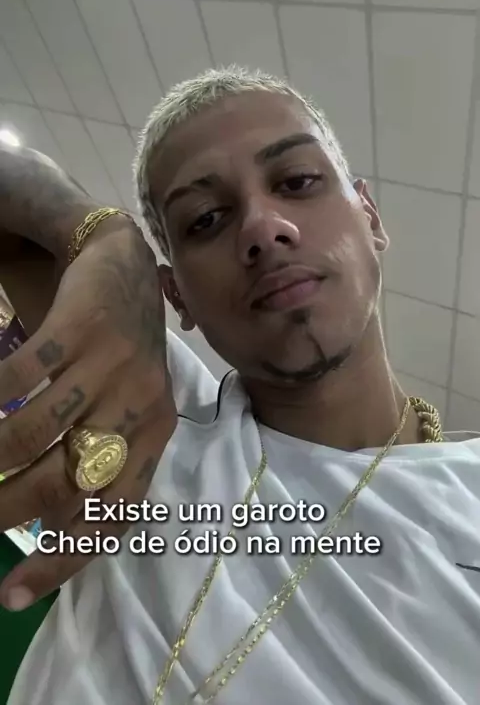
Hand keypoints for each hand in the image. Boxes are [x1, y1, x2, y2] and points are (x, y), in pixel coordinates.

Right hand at [0, 220, 176, 609]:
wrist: (125, 263)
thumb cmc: (121, 350)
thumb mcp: (126, 405)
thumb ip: (98, 459)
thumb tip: (44, 527)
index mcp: (155, 435)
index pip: (113, 517)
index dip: (62, 561)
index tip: (9, 593)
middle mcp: (140, 405)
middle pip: (65, 482)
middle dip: (7, 512)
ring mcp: (112, 364)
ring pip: (35, 434)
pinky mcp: (81, 327)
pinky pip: (20, 379)